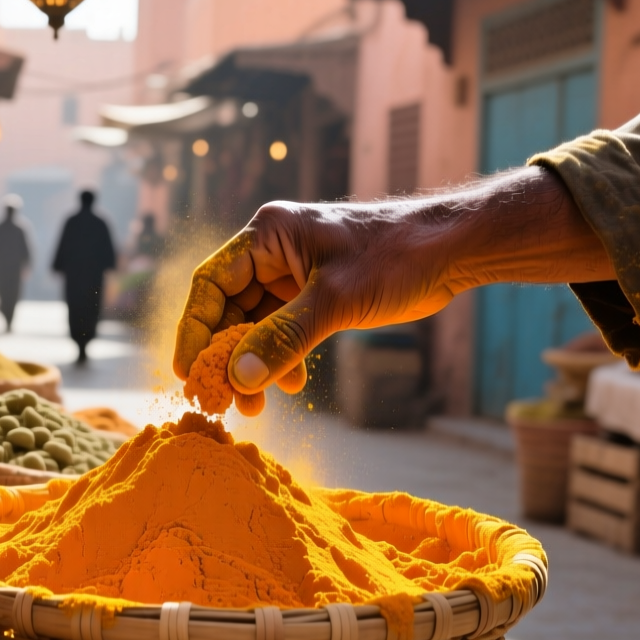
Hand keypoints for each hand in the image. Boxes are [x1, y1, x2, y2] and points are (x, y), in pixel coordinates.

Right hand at [172, 167, 613, 415]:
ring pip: (254, 325)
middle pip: (227, 309)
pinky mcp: (315, 294)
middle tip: (221, 401)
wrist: (452, 251)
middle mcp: (272, 252)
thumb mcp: (334, 301)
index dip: (194, 329)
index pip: (210, 284)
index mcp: (267, 235)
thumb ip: (284, 338)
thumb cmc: (396, 257)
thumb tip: (239, 377)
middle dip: (225, 356)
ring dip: (252, 364)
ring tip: (254, 405)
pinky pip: (282, 330)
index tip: (187, 372)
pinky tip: (290, 383)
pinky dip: (280, 358)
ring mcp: (293, 274)